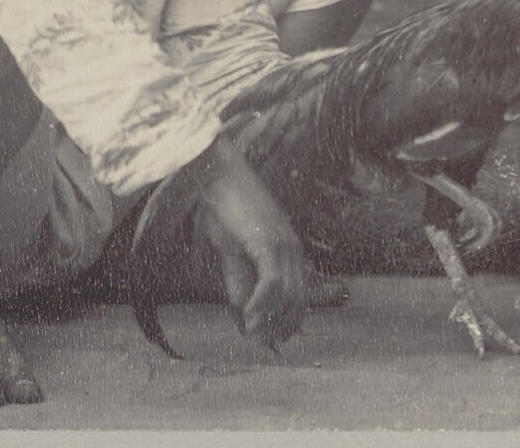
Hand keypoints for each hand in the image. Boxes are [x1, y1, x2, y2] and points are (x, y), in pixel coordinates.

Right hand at [190, 142, 307, 345]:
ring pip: (288, 295)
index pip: (299, 296)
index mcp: (289, 251)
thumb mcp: (232, 254)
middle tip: (260, 343)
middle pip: (297, 300)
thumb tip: (244, 314)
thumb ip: (239, 282)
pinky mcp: (268, 242)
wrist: (220, 176)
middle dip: (280, 326)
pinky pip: (272, 282)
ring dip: (270, 320)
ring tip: (252, 334)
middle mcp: (293, 249)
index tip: (270, 341)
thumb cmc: (225, 210)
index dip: (287, 322)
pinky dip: (262, 304)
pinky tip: (249, 317)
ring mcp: (283, 245)